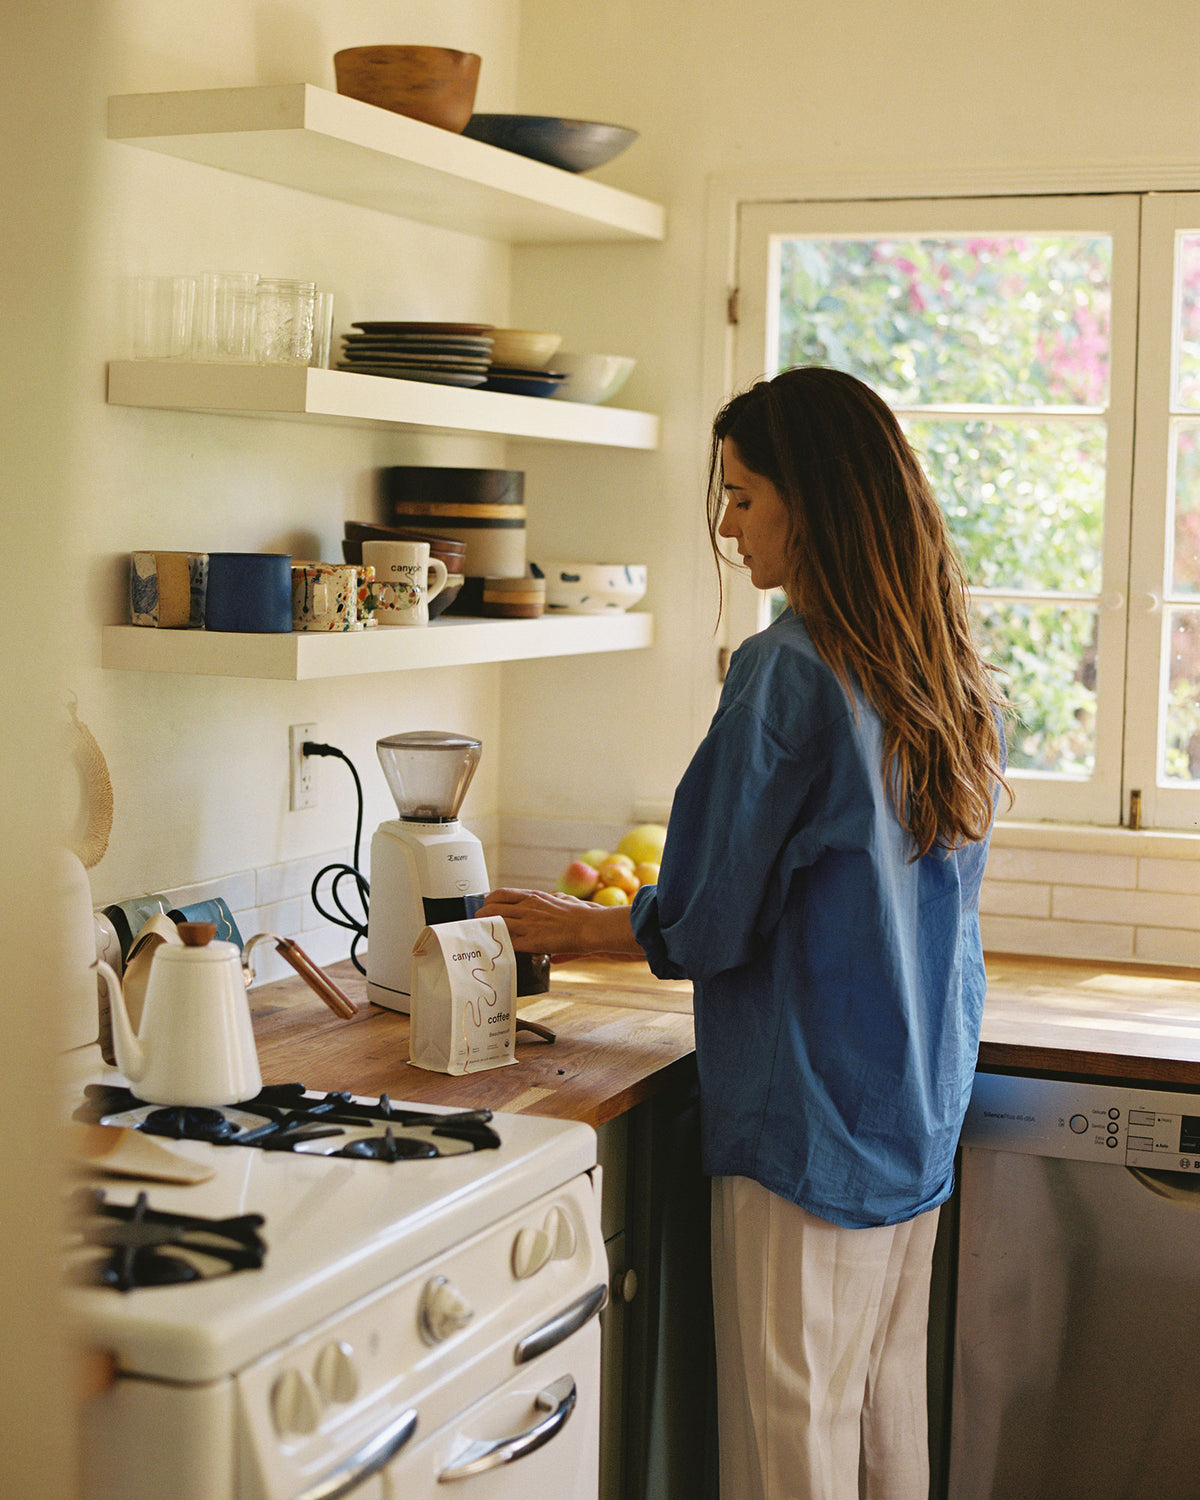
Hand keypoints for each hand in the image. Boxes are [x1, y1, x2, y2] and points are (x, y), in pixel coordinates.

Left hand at [475, 887, 642, 957]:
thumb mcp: (563, 899)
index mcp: (533, 897)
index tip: (485, 907)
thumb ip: (553, 900)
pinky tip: (492, 950)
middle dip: (481, 917)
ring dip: (484, 931)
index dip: (488, 901)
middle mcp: (526, 908)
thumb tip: (554, 899)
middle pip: (491, 909)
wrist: (590, 926)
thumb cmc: (581, 914)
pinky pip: (507, 943)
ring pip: (495, 925)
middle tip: (478, 924)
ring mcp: (528, 925)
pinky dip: (498, 946)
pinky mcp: (532, 941)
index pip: (500, 894)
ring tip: (479, 937)